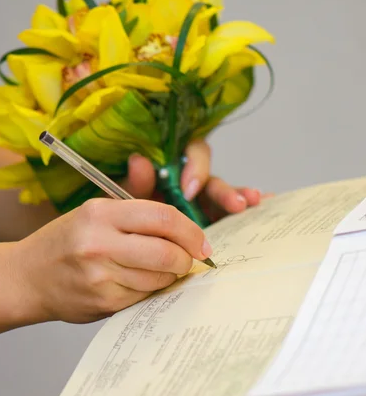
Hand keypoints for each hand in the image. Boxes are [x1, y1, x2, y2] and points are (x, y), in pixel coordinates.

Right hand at [13, 199, 211, 323]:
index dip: (191, 231)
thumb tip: (184, 218)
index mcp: (99, 214)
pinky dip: (152, 291)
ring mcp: (100, 276)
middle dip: (185, 258)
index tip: (201, 243)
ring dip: (170, 276)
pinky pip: (145, 297)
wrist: (27, 278)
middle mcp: (98, 243)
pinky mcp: (103, 302)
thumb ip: (138, 208)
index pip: (163, 217)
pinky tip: (141, 283)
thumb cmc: (65, 242)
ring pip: (159, 279)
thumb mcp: (94, 213)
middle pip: (166, 252)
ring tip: (161, 271)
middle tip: (187, 260)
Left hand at [119, 140, 272, 218]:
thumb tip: (140, 161)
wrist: (127, 241)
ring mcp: (206, 204)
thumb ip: (134, 183)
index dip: (196, 168)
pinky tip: (268, 203)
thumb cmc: (126, 216)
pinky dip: (252, 209)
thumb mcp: (127, 199)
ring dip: (241, 198)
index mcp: (175, 170)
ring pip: (228, 197)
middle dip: (225, 192)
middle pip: (214, 180)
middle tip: (236, 204)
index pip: (193, 154)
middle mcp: (195, 184)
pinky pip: (234, 215)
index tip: (189, 190)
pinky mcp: (213, 223)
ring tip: (252, 203)